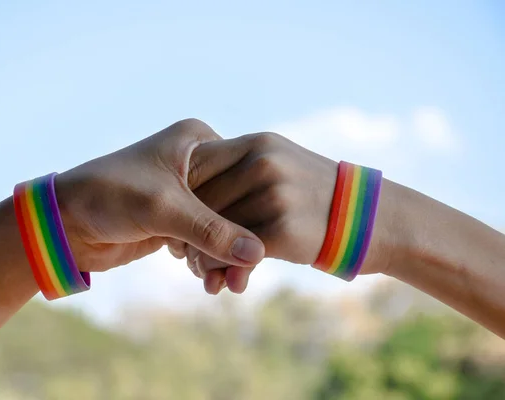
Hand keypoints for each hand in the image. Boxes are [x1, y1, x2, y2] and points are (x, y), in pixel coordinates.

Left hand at [54, 119, 264, 272]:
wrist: (66, 222)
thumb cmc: (108, 196)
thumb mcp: (163, 208)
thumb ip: (211, 230)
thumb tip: (257, 254)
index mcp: (198, 140)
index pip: (244, 177)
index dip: (250, 215)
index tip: (256, 252)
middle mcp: (197, 162)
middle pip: (237, 205)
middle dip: (235, 244)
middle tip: (237, 277)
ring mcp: (189, 192)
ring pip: (223, 226)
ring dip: (222, 256)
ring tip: (220, 283)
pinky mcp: (179, 218)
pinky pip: (207, 240)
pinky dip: (208, 260)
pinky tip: (206, 278)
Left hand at [171, 132, 394, 293]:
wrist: (367, 218)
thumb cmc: (311, 197)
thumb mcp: (277, 168)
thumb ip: (236, 175)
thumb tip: (189, 196)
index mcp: (255, 145)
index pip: (197, 166)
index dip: (182, 198)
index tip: (178, 225)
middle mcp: (262, 162)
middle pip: (200, 200)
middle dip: (188, 235)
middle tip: (185, 259)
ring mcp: (274, 194)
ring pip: (214, 229)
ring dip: (204, 260)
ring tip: (205, 276)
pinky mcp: (284, 228)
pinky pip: (235, 253)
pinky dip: (225, 271)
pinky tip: (229, 284)